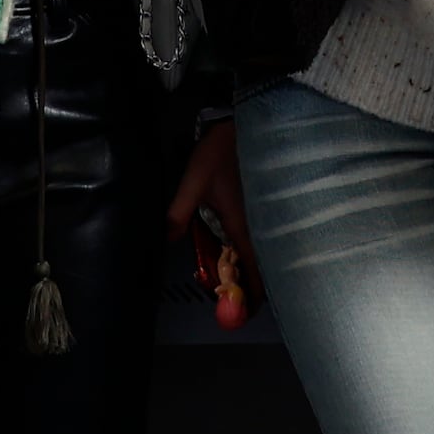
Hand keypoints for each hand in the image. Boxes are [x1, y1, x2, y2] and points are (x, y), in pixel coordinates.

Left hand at [167, 115, 257, 328]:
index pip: (255, 270)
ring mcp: (267, 213)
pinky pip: (268, 236)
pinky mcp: (268, 203)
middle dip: (257, 287)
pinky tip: (251, 250)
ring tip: (246, 282)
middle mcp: (261, 223)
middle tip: (243, 302)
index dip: (254, 295)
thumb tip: (165, 240)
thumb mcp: (194, 181)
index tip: (246, 313)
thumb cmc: (221, 152)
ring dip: (259, 269)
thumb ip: (178, 212)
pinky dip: (262, 250)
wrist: (249, 121)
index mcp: (244, 225)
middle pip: (265, 266)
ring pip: (268, 252)